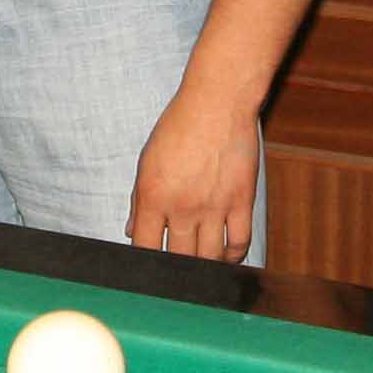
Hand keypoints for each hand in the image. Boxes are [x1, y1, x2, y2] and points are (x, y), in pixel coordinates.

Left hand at [127, 92, 258, 260]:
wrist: (217, 103)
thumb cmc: (179, 126)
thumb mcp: (147, 160)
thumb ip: (138, 200)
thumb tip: (131, 230)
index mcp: (153, 196)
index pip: (143, 247)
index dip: (143, 263)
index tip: (148, 266)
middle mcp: (182, 207)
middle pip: (178, 258)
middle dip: (175, 269)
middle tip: (176, 269)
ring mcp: (214, 207)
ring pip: (209, 257)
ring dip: (204, 265)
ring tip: (200, 264)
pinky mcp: (241, 201)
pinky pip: (239, 242)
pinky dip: (233, 255)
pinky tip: (226, 255)